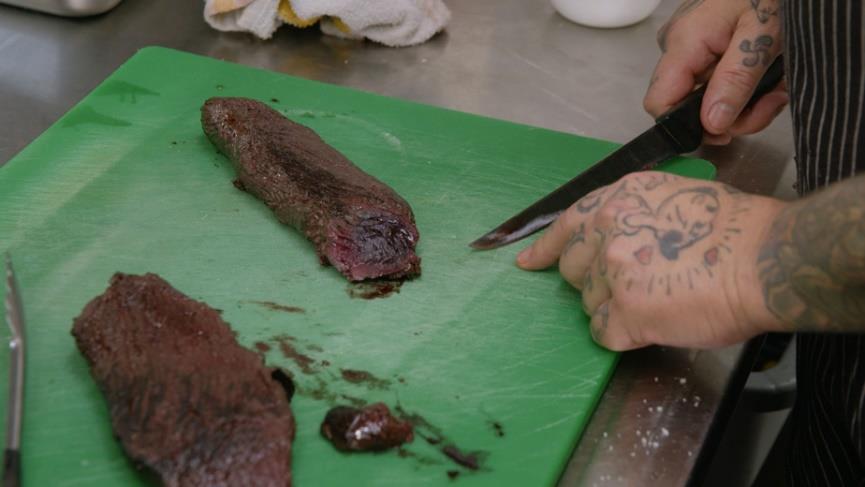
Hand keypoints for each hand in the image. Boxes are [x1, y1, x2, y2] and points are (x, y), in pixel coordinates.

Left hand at [516, 172, 785, 349]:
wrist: (764, 259)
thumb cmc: (735, 230)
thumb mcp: (673, 196)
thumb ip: (634, 214)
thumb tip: (615, 237)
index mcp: (619, 199)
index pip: (565, 225)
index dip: (544, 249)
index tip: (528, 261)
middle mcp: (608, 229)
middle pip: (572, 269)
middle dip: (594, 280)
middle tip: (630, 285)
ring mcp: (613, 271)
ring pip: (589, 303)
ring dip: (614, 308)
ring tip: (657, 300)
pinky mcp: (626, 310)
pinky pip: (603, 332)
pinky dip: (622, 334)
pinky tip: (649, 324)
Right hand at [644, 0, 787, 144]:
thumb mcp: (762, 36)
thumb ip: (735, 82)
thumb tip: (712, 125)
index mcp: (684, 42)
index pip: (660, 103)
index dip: (687, 126)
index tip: (726, 132)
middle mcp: (679, 46)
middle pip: (689, 105)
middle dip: (733, 114)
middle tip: (771, 104)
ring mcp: (692, 45)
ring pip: (708, 97)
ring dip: (747, 103)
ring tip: (778, 87)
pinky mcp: (707, 44)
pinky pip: (719, 79)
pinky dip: (747, 86)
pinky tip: (770, 76)